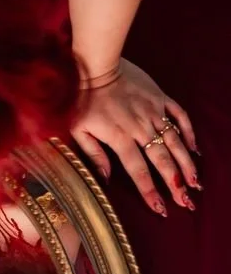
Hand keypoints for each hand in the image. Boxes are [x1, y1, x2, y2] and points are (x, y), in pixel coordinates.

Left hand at [71, 59, 199, 213]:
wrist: (96, 65)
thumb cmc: (82, 99)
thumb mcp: (78, 129)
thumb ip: (94, 155)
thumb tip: (107, 179)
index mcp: (120, 137)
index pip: (138, 171)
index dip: (150, 191)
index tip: (161, 209)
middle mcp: (140, 127)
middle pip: (162, 160)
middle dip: (175, 184)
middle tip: (186, 202)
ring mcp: (153, 112)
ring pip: (175, 142)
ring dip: (187, 164)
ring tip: (195, 183)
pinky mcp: (160, 99)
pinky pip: (180, 116)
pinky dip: (188, 132)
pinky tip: (195, 149)